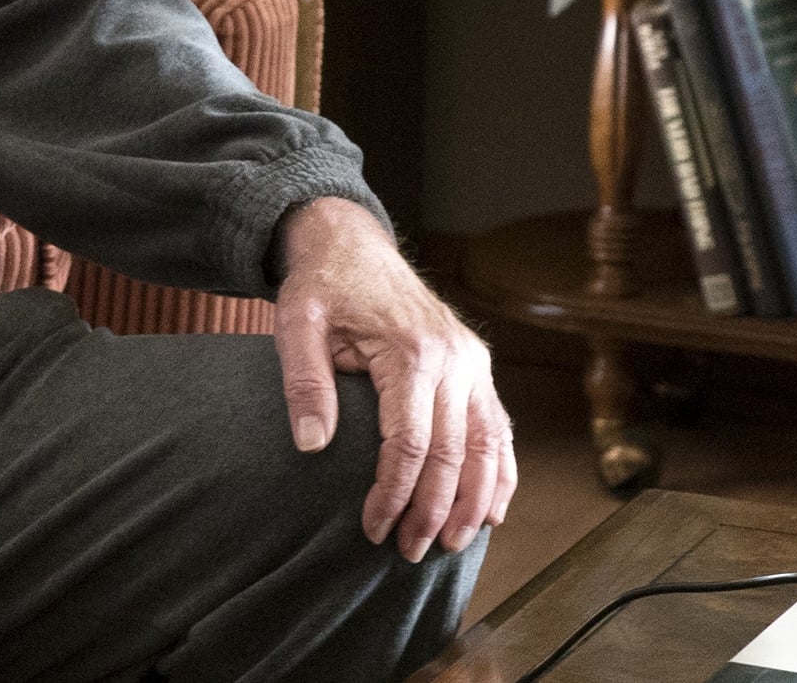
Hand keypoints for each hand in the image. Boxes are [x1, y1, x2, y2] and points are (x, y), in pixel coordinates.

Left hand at [273, 197, 514, 563]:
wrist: (351, 245)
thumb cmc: (321, 287)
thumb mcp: (296, 323)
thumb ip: (303, 382)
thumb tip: (310, 445)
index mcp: (412, 352)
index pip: (410, 443)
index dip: (394, 492)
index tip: (372, 528)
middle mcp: (455, 359)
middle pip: (454, 453)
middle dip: (433, 510)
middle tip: (408, 552)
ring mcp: (472, 363)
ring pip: (488, 446)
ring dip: (475, 501)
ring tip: (450, 543)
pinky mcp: (477, 366)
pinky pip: (498, 427)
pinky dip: (500, 472)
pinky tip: (491, 511)